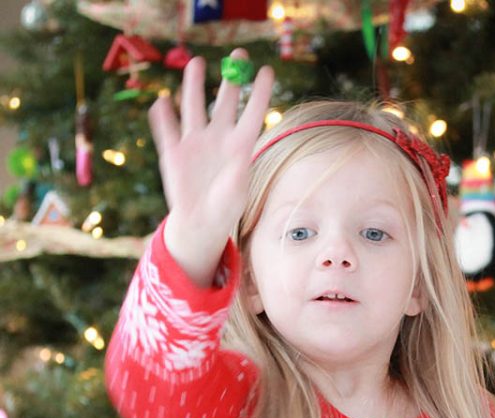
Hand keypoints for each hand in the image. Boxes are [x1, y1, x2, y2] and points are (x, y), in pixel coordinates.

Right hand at [148, 50, 273, 286]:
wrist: (200, 223)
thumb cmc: (225, 208)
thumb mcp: (237, 192)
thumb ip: (238, 172)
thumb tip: (239, 156)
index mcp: (240, 147)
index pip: (252, 114)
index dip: (260, 93)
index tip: (267, 70)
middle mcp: (218, 138)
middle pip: (225, 101)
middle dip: (232, 78)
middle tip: (238, 53)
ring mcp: (195, 142)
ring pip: (194, 106)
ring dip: (194, 85)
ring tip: (197, 63)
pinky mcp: (174, 151)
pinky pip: (166, 129)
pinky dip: (163, 116)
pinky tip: (162, 103)